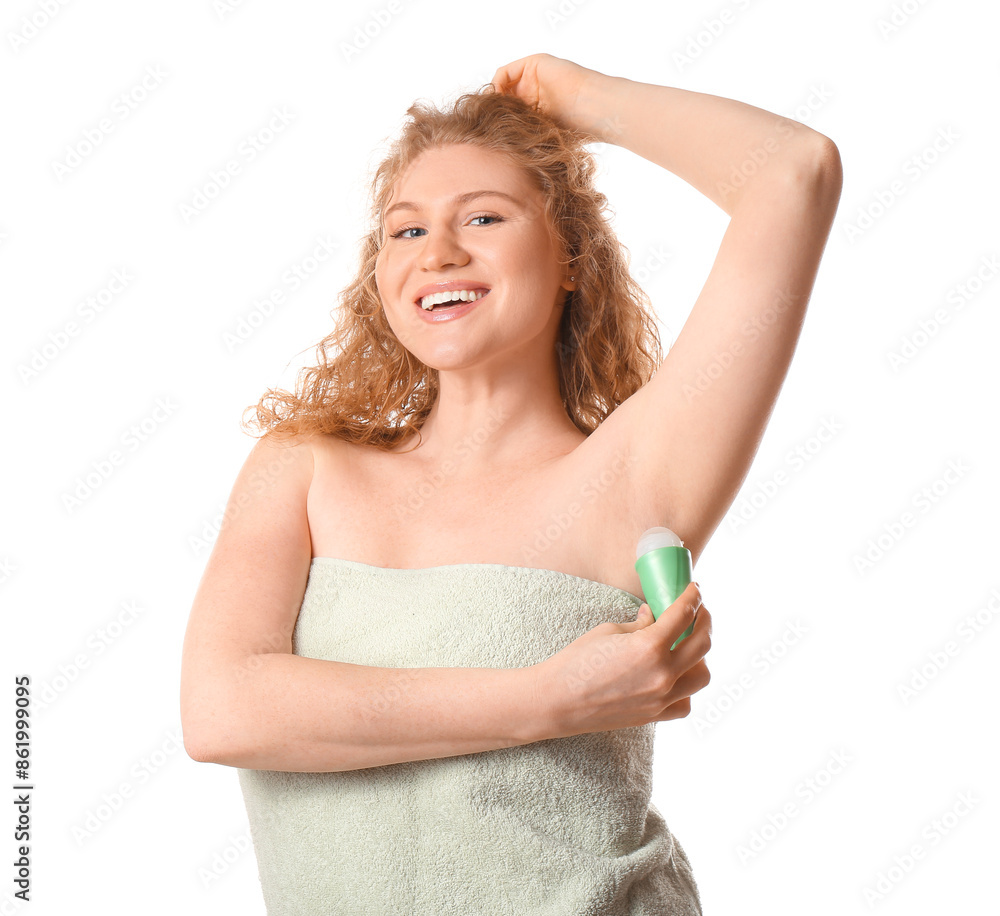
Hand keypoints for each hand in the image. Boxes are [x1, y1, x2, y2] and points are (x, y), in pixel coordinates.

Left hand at [490, 52, 609, 141]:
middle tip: (484, 128)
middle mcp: (534, 92)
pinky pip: (504, 73)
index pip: (509, 114)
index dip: (497, 123)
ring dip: (493, 101)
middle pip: (503, 99)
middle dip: (492, 113)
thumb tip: (499, 161)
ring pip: (502, 87)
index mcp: (537, 110)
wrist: (593, 109)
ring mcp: (533, 77)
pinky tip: (498, 103)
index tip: (488, 138)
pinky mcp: (533, 64)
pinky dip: (496, 86)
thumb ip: (524, 139)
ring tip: (491, 117)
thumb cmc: (576, 131)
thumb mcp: (543, 139)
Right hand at [531, 581, 711, 738]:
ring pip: (702, 676)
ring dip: (701, 657)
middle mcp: (662, 674)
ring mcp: (661, 698)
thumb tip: (654, 615)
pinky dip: (686, 688)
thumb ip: (639, 624)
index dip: (693, 597)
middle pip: (702, 643)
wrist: (558, 700)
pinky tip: (675, 676)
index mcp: (649, 647)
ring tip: (689, 645)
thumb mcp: (609, 631)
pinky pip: (685, 702)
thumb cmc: (577, 661)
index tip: (695, 589)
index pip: (684, 614)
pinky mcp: (655, 716)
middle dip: (704, 621)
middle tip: (698, 611)